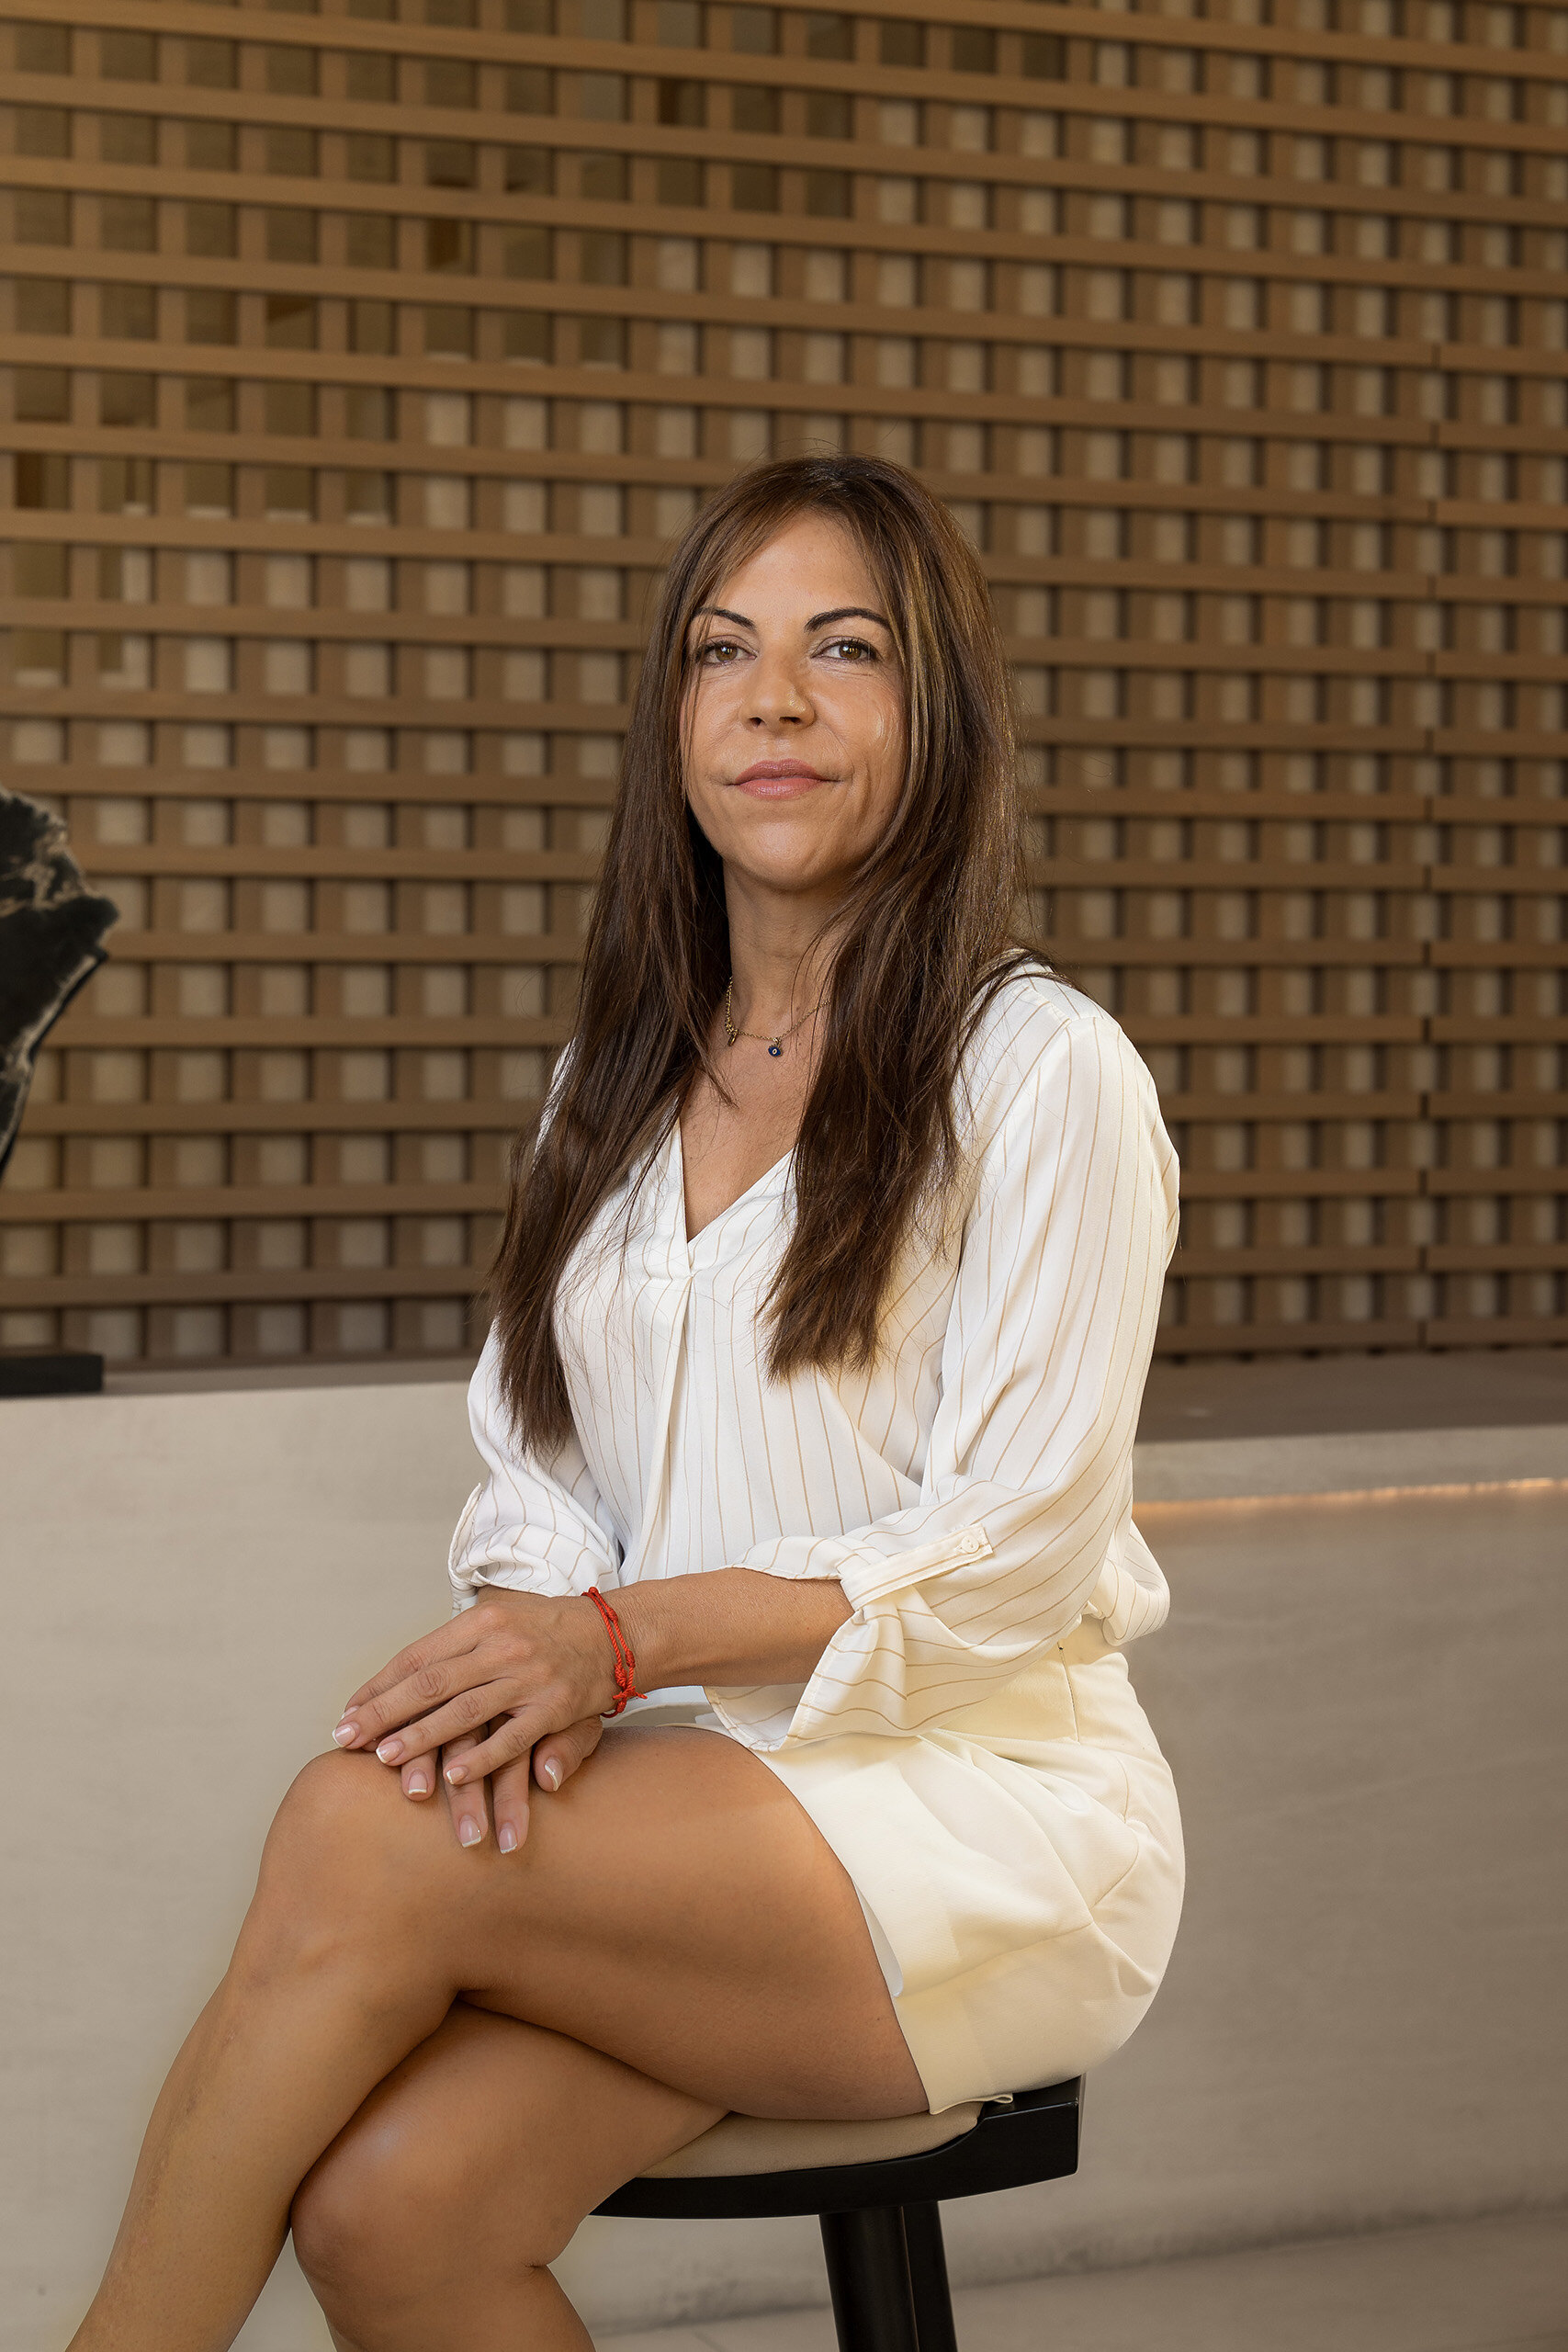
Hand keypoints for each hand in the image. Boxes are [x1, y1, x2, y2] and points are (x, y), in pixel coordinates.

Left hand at [332, 1592, 617, 1848]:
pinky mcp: (554, 1707)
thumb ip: (454, 1649)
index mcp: (481, 1621)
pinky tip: (454, 1775)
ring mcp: (528, 1677)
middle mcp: (500, 1646)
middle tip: (347, 1738)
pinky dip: (482, 1758)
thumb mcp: (499, 1621)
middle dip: (384, 1712)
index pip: (417, 1656)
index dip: (379, 1687)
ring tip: (385, 1757)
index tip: (347, 1713)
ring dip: (422, 1737)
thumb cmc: (546, 1629)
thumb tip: (403, 1680)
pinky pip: (512, 1737)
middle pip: (430, 1683)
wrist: (614, 1632)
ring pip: (464, 1711)